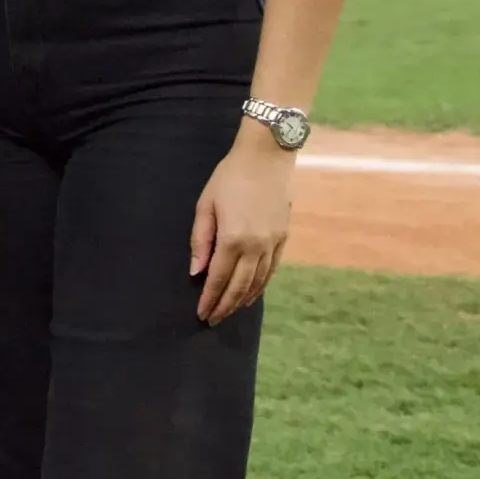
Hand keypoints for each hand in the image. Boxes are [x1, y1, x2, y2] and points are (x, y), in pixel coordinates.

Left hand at [192, 129, 294, 324]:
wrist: (266, 159)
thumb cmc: (229, 178)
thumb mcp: (205, 205)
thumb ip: (201, 240)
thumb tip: (196, 271)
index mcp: (233, 238)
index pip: (218, 278)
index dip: (209, 298)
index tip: (202, 314)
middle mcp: (256, 246)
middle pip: (239, 286)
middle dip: (225, 306)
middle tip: (213, 320)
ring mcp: (272, 244)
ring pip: (258, 282)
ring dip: (243, 300)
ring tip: (229, 311)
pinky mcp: (283, 238)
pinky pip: (272, 271)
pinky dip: (261, 286)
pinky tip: (252, 294)